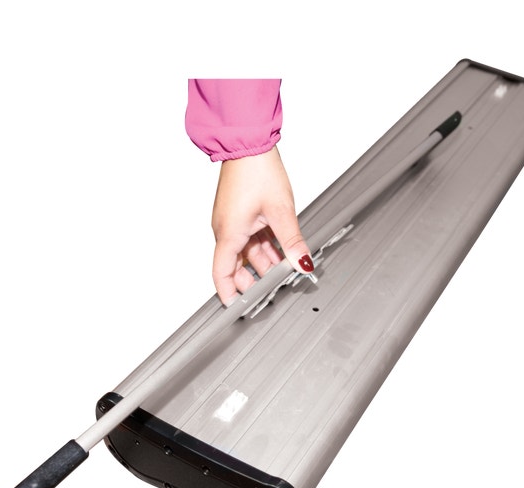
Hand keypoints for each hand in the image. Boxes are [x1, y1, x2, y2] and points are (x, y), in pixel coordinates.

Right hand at [211, 146, 312, 305]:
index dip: (229, 295)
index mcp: (229, 233)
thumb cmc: (257, 170)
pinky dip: (265, 246)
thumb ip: (292, 242)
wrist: (249, 142)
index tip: (238, 308)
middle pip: (236, 267)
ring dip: (265, 262)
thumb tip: (302, 262)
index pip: (221, 275)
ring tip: (286, 266)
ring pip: (247, 252)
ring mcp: (232, 222)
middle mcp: (226, 230)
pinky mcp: (239, 214)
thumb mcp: (281, 211)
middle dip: (255, 278)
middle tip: (276, 287)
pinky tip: (282, 250)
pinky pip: (250, 238)